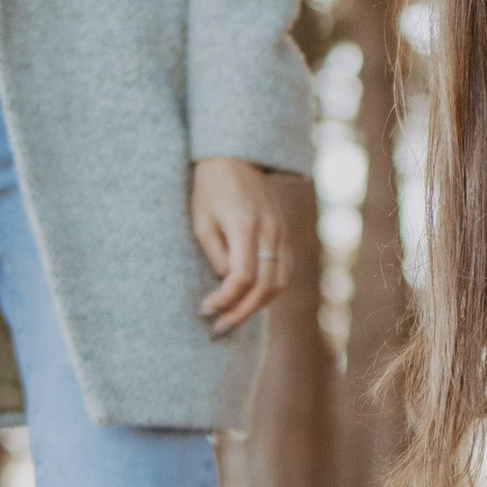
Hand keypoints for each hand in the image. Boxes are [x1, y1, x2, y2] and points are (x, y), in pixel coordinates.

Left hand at [192, 155, 293, 334]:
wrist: (236, 159)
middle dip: (242, 312)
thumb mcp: (201, 220)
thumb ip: (215, 254)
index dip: (225, 299)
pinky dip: (269, 291)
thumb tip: (227, 284)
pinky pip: (284, 271)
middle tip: (219, 326)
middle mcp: (270, 231)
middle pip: (266, 287)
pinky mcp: (285, 235)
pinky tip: (249, 298)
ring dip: (257, 306)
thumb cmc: (211, 189)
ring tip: (233, 316)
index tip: (206, 309)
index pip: (242, 276)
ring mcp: (281, 234)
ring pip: (280, 284)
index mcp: (245, 226)